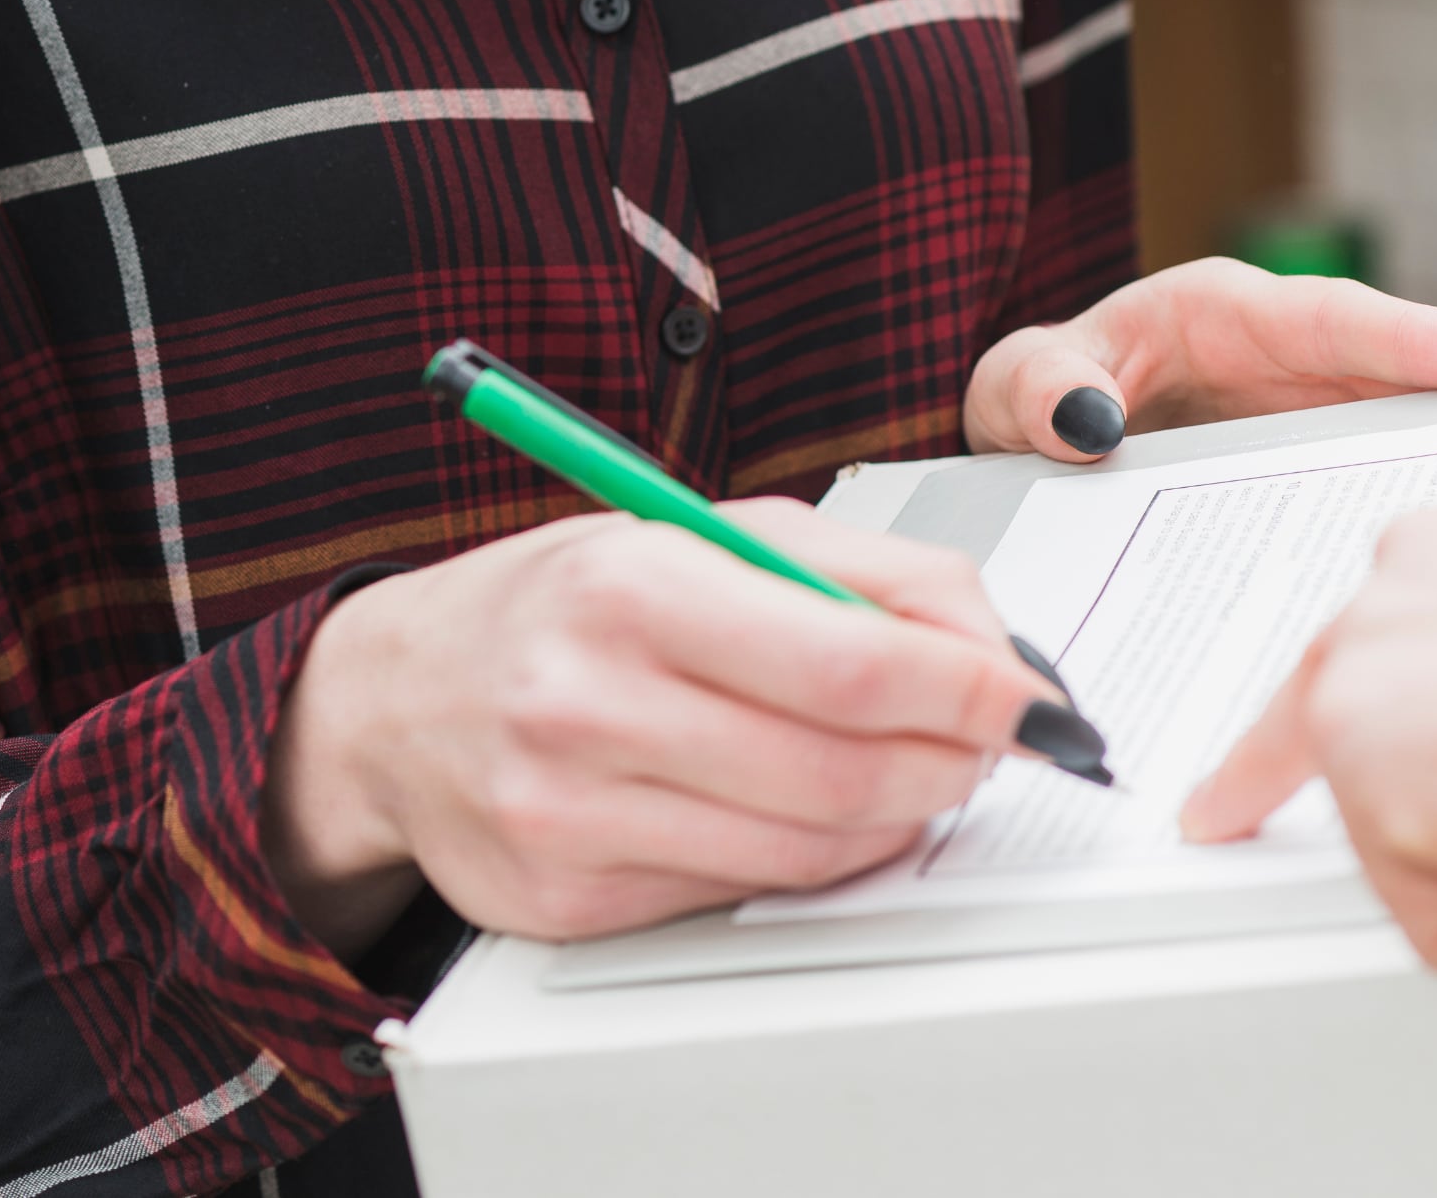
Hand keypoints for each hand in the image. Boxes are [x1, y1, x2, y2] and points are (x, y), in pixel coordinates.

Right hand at [261, 500, 1074, 958]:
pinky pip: (741, 896)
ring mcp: (567, 817)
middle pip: (839, 773)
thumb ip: (864, 576)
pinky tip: (813, 811)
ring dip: (895, 818)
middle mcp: (586, 704)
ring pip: (804, 852)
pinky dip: (811, 860)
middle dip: (950, 765)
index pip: (848, 667)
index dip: (969, 694)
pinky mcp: (563, 902)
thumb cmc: (571, 601)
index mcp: (632, 587)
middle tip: (989, 743)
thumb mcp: (705, 534)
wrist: (403, 696)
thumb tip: (992, 655)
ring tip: (912, 769)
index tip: (1032, 702)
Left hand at [965, 259, 1436, 460]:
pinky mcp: (1340, 442)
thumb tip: (1086, 428)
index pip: (1328, 323)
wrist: (1045, 437)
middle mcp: (1295, 348)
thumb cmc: (1035, 399)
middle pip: (1423, 349)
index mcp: (1222, 310)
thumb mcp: (1019, 388)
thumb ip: (1041, 391)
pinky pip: (1426, 441)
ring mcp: (1328, 396)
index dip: (1414, 343)